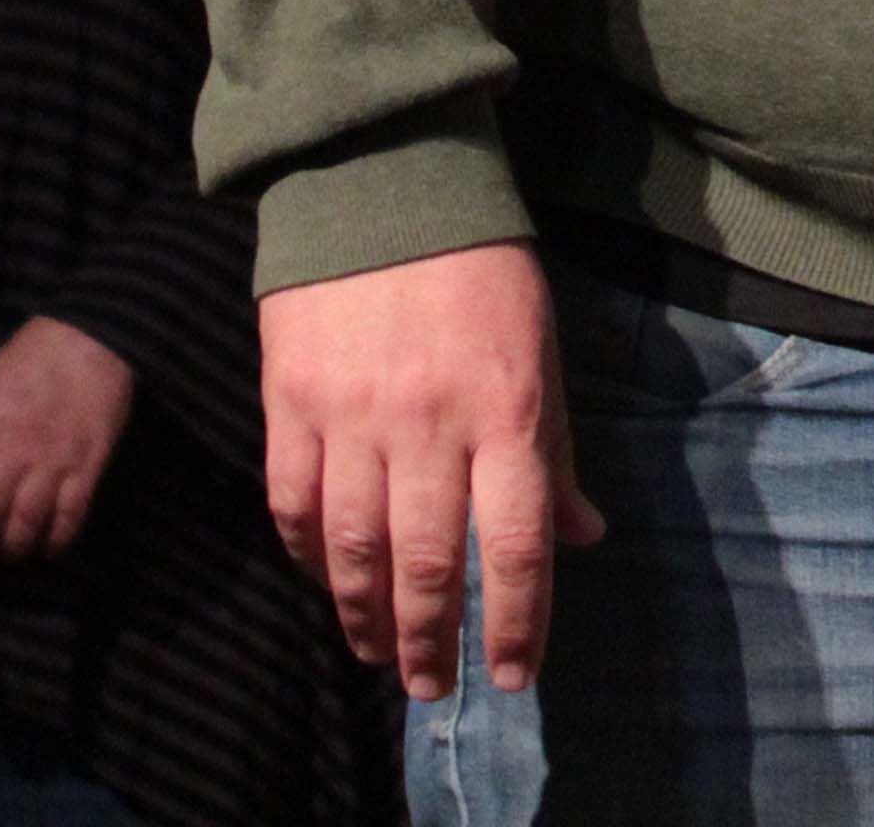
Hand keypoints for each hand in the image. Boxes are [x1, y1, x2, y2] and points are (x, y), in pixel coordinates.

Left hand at [0, 312, 134, 563]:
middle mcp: (12, 448)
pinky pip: (71, 515)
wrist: (94, 336)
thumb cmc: (30, 358)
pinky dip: (57, 540)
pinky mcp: (90, 464)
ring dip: (12, 550)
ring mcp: (54, 458)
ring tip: (7, 557)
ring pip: (25, 524)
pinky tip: (47, 549)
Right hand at [257, 240, 605, 699]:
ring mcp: (352, 415)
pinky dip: (310, 558)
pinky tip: (328, 585)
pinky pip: (293, 506)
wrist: (385, 183)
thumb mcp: (543, 351)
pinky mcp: (290, 403)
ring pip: (355, 548)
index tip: (514, 675)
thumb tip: (583, 538)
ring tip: (379, 654)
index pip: (516, 543)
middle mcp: (429, 422)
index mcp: (507, 408)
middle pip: (428, 562)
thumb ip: (555, 451)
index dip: (518, 620)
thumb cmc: (483, 272)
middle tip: (432, 688)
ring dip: (366, 616)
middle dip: (432, 640)